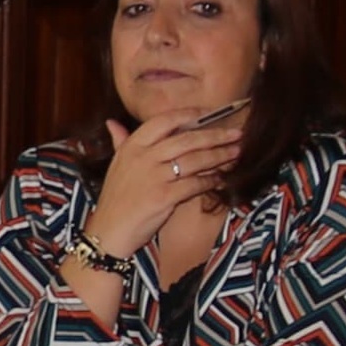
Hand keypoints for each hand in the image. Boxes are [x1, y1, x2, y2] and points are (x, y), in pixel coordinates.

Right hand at [79, 107, 244, 270]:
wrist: (108, 232)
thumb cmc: (115, 199)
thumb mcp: (115, 166)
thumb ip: (119, 142)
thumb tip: (113, 123)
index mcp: (132, 146)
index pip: (164, 121)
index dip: (190, 115)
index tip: (210, 114)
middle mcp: (142, 157)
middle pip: (186, 139)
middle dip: (215, 135)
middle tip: (236, 134)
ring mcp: (153, 177)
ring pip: (194, 160)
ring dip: (219, 156)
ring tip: (236, 153)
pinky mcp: (163, 197)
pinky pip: (194, 184)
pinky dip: (210, 181)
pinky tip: (221, 179)